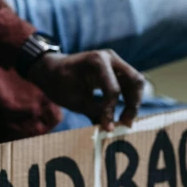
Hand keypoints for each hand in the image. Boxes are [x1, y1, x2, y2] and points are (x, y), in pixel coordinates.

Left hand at [27, 50, 144, 131]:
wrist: (51, 70)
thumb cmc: (59, 83)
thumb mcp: (75, 101)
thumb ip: (95, 112)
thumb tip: (112, 128)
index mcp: (97, 61)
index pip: (113, 89)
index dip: (111, 111)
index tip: (108, 127)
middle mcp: (110, 58)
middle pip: (135, 81)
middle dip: (133, 104)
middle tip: (126, 123)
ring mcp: (114, 62)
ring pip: (136, 82)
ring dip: (133, 102)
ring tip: (124, 121)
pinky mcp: (115, 69)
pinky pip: (129, 84)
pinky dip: (128, 98)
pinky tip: (122, 114)